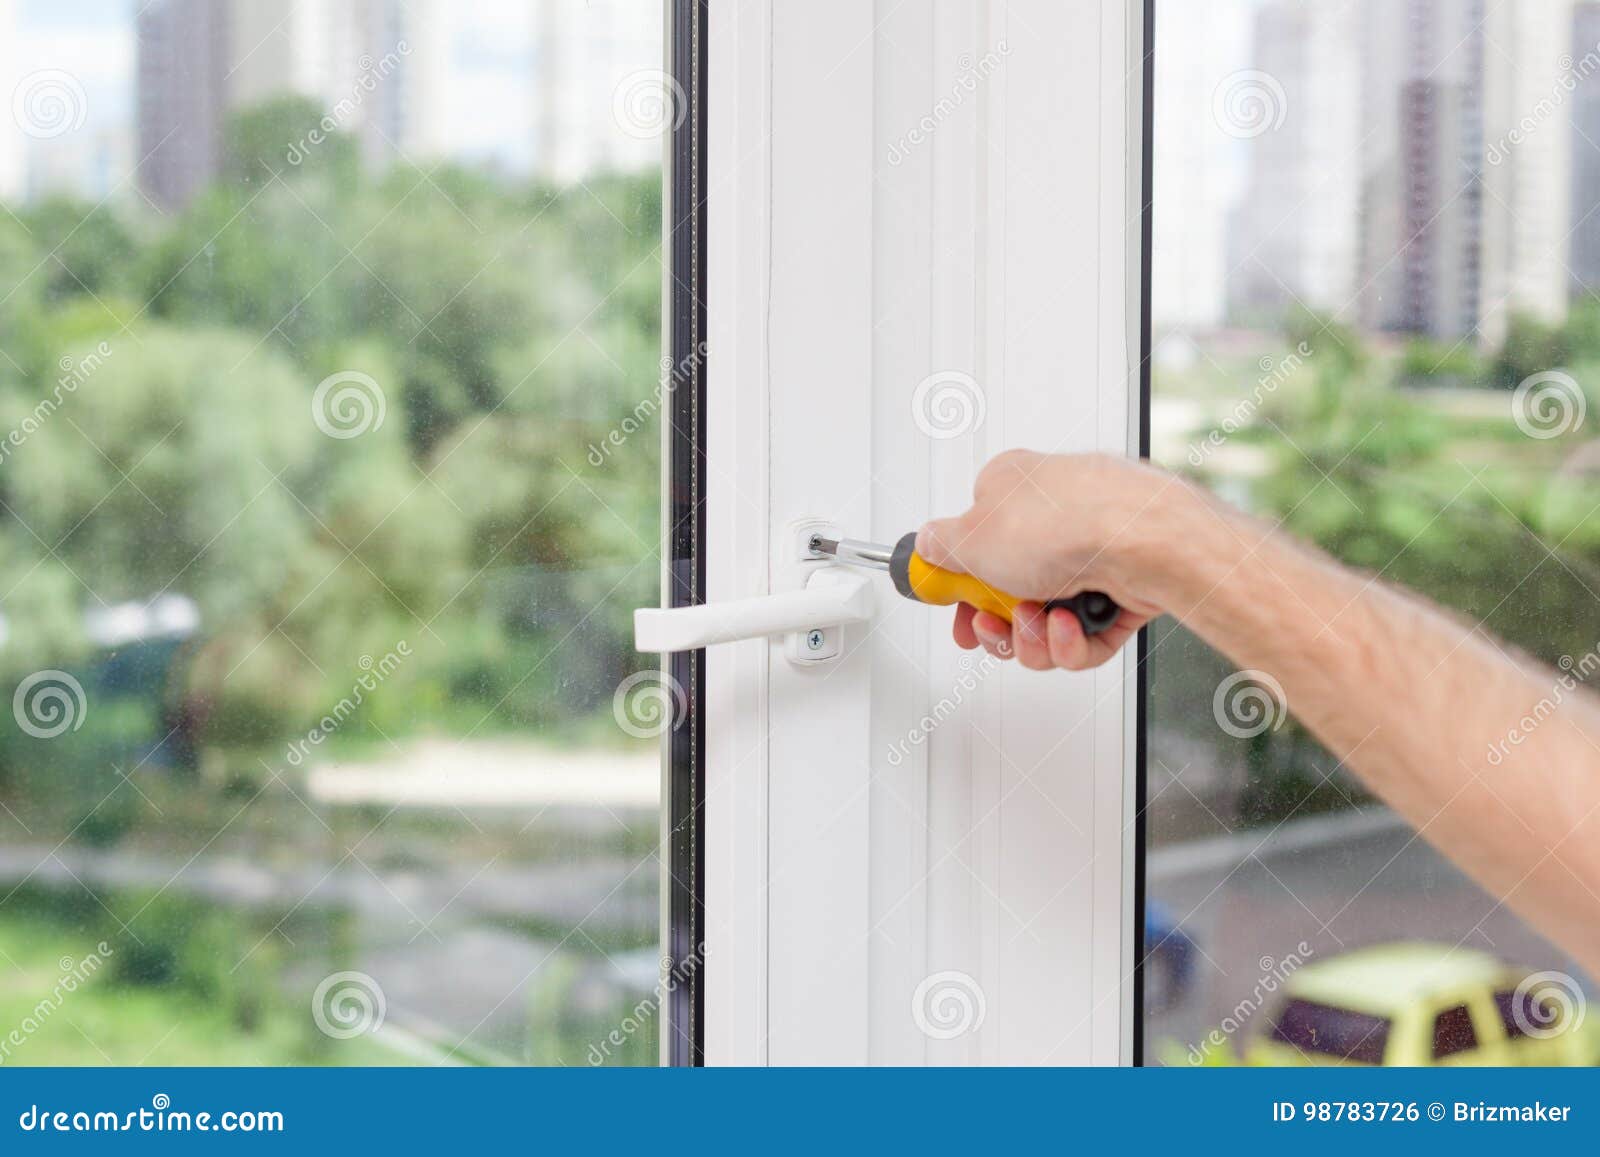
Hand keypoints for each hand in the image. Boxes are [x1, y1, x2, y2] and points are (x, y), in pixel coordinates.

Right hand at [915, 450, 1191, 670]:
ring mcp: (1091, 554)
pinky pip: (1084, 633)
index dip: (958, 582)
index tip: (949, 604)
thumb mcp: (971, 535)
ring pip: (1045, 618)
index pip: (975, 541)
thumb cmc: (1067, 521)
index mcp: (1013, 489)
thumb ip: (940, 544)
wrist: (1145, 542)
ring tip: (1041, 620)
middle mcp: (1054, 519)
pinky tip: (1072, 625)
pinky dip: (1072, 639)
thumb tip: (929, 543)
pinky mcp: (1123, 589)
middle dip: (998, 620)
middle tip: (992, 624)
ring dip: (1034, 634)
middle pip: (1009, 589)